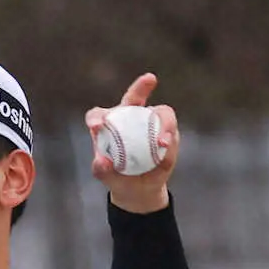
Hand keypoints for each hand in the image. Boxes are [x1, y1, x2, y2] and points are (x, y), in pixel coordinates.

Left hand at [85, 73, 178, 213]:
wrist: (137, 188)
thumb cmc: (118, 178)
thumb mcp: (107, 177)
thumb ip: (102, 170)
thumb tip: (102, 162)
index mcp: (108, 125)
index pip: (98, 115)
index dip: (96, 117)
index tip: (97, 125)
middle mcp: (129, 118)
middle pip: (134, 97)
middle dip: (141, 87)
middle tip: (149, 79)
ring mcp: (151, 122)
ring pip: (160, 113)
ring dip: (164, 123)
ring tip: (162, 143)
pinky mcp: (168, 131)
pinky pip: (171, 130)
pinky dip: (170, 137)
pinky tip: (165, 148)